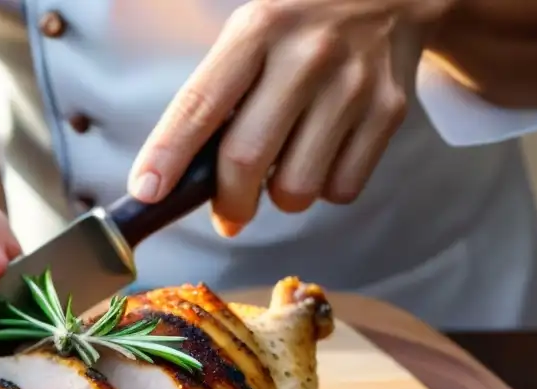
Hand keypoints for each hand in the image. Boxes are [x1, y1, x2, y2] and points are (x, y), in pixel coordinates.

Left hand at [128, 0, 450, 235]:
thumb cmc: (299, 28)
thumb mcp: (250, 35)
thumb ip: (216, 98)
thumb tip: (180, 179)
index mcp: (258, 29)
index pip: (200, 105)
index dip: (168, 155)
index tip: (147, 191)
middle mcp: (306, 55)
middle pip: (246, 160)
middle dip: (228, 203)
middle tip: (227, 212)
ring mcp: (352, 84)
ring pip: (295, 188)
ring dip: (278, 198)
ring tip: (283, 168)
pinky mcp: (389, 111)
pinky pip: (340, 189)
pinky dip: (323, 189)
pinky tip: (322, 156)